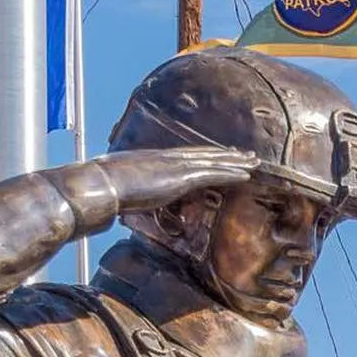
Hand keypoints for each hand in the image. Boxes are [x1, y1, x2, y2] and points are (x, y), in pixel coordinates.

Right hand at [95, 147, 257, 212]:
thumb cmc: (104, 189)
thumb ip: (131, 192)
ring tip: (255, 162)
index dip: (208, 155)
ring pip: (214, 161)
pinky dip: (231, 172)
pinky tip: (246, 174)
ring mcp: (176, 165)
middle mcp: (169, 158)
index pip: (188, 156)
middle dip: (229, 154)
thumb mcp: (121, 188)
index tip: (222, 154)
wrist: (101, 184)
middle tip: (248, 155)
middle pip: (206, 154)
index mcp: (156, 160)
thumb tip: (127, 202)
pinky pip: (212, 173)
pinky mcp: (181, 177)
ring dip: (236, 162)